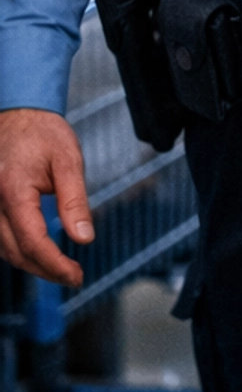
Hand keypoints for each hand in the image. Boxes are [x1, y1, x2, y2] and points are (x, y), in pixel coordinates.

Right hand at [0, 109, 93, 285]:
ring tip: (60, 269)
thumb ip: (75, 200)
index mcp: (12, 190)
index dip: (54, 265)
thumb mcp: (68, 160)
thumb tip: (84, 238)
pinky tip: (39, 254)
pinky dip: (18, 250)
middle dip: (45, 270)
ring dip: (30, 264)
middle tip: (73, 277)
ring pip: (3, 249)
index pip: (32, 241)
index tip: (76, 276)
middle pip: (15, 252)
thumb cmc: (44, 133)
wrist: (18, 114)